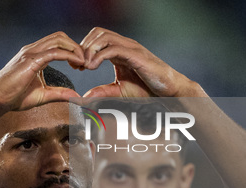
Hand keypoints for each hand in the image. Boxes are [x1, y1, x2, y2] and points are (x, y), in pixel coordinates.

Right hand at [0, 32, 84, 111]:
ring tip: (82, 62)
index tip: (80, 64)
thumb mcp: (42, 95)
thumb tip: (75, 96)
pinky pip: (54, 52)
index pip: (58, 43)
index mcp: (35, 55)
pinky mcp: (31, 60)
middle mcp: (33, 50)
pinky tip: (76, 64)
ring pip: (59, 39)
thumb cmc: (14, 97)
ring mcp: (31, 53)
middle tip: (84, 62)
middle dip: (76, 46)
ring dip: (74, 49)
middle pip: (60, 37)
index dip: (72, 50)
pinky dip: (68, 55)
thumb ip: (59, 94)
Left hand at [79, 28, 205, 97]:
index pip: (96, 38)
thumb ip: (103, 91)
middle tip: (78, 65)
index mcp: (119, 50)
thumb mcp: (119, 91)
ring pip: (103, 36)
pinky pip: (113, 48)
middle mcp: (124, 45)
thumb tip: (86, 96)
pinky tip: (92, 67)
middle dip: (84, 46)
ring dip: (89, 49)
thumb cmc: (148, 90)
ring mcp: (131, 48)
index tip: (77, 66)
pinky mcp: (135, 55)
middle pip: (97, 32)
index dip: (83, 49)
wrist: (168, 91)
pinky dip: (99, 56)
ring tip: (85, 66)